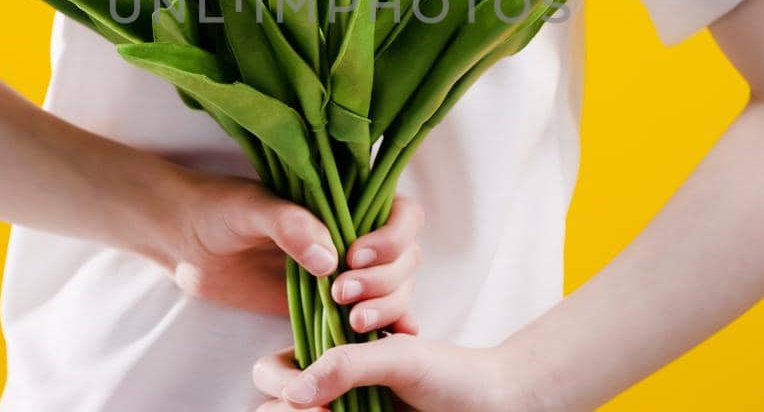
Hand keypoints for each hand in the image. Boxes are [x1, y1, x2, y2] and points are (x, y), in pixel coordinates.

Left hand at [163, 169, 423, 323]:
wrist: (186, 241)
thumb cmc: (218, 209)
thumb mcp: (250, 207)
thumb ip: (289, 225)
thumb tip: (329, 259)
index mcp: (347, 201)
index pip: (402, 215)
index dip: (392, 238)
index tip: (355, 256)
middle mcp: (356, 235)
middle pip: (405, 259)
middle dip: (385, 281)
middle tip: (342, 294)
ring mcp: (345, 273)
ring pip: (395, 291)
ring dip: (386, 307)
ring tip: (354, 322)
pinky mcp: (328, 304)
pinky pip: (369, 317)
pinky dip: (386, 328)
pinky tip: (390, 339)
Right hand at [252, 334, 524, 411]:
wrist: (492, 404)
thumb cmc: (448, 373)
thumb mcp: (397, 356)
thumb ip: (348, 362)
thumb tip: (297, 392)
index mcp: (329, 357)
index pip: (274, 368)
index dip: (281, 379)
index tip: (305, 391)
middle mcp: (328, 390)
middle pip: (271, 403)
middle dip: (283, 408)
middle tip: (322, 411)